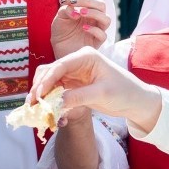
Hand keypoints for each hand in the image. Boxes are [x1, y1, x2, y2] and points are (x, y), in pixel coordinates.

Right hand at [30, 47, 161, 131]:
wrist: (136, 101)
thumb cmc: (124, 92)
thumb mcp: (101, 94)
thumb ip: (78, 96)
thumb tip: (56, 103)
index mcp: (86, 56)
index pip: (60, 65)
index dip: (47, 80)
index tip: (38, 95)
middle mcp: (77, 62)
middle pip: (51, 72)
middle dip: (40, 87)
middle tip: (32, 104)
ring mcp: (74, 74)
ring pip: (50, 82)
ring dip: (42, 94)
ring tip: (35, 109)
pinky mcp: (74, 85)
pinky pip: (57, 91)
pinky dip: (50, 101)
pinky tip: (47, 112)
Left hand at [51, 0, 109, 59]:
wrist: (59, 50)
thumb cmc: (61, 32)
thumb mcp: (59, 18)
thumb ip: (65, 10)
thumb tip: (75, 11)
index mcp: (87, 9)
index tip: (64, 1)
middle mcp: (94, 18)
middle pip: (101, 5)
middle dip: (88, 1)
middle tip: (74, 3)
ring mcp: (97, 30)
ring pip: (106, 19)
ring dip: (94, 13)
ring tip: (80, 13)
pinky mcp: (96, 43)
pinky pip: (103, 35)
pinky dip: (94, 30)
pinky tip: (83, 28)